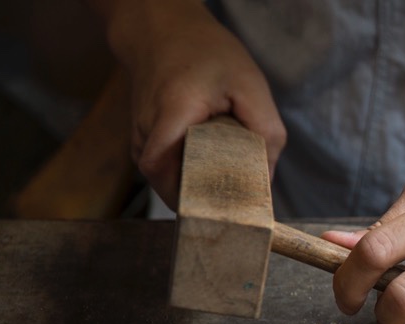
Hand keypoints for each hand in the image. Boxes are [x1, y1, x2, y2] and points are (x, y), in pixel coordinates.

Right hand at [94, 0, 285, 207]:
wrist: (163, 30)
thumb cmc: (208, 55)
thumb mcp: (250, 86)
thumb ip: (265, 133)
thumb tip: (265, 181)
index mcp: (171, 113)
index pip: (160, 170)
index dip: (188, 198)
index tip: (222, 212)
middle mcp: (146, 128)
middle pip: (166, 183)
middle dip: (200, 202)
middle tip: (233, 210)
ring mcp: (139, 135)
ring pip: (165, 179)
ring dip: (193, 189)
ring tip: (225, 192)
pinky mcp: (142, 139)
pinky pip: (164, 168)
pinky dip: (187, 175)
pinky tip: (211, 175)